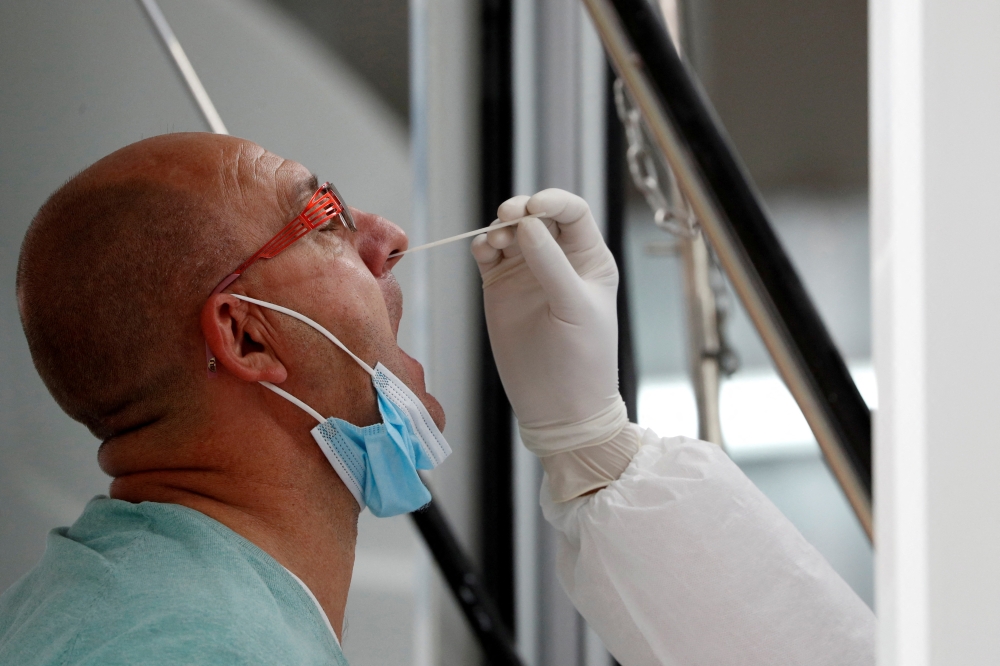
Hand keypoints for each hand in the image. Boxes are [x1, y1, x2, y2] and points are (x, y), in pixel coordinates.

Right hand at [471, 189, 626, 455]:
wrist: (558, 407)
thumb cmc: (582, 360)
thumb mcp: (574, 307)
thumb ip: (551, 265)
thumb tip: (528, 225)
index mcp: (590, 259)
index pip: (573, 213)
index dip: (553, 202)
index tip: (533, 207)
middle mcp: (559, 259)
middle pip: (537, 216)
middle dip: (521, 211)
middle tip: (507, 218)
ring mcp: (528, 272)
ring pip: (510, 232)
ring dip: (500, 228)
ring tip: (495, 242)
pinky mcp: (500, 287)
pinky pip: (489, 255)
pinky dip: (483, 246)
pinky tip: (483, 251)